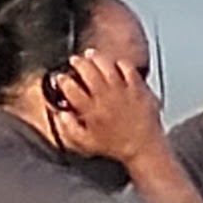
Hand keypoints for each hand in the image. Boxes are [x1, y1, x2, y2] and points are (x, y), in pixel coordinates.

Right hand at [49, 50, 163, 167]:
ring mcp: (122, 91)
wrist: (143, 147)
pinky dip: (120, 63)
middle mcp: (105, 98)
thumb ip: (69, 129)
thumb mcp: (86, 143)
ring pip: (106, 66)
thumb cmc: (115, 146)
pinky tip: (115, 63)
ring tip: (91, 54)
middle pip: (87, 71)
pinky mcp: (137, 88)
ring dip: (96, 58)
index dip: (63, 80)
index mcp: (90, 111)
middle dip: (78, 63)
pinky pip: (128, 68)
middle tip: (74, 60)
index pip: (71, 89)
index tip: (61, 77)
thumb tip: (60, 115)